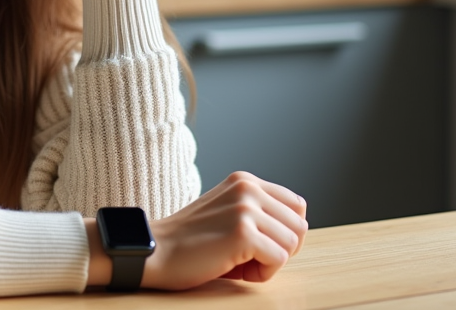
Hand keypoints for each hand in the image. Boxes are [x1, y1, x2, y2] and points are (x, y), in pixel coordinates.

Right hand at [142, 172, 307, 289]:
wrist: (156, 251)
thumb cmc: (191, 242)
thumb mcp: (229, 213)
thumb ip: (260, 214)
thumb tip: (297, 232)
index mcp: (245, 181)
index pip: (296, 206)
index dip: (285, 232)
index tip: (260, 244)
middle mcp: (248, 188)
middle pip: (299, 226)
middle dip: (281, 249)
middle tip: (249, 257)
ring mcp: (245, 208)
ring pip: (292, 243)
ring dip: (271, 262)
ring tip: (240, 262)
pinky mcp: (243, 232)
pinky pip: (279, 259)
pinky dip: (262, 273)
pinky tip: (236, 268)